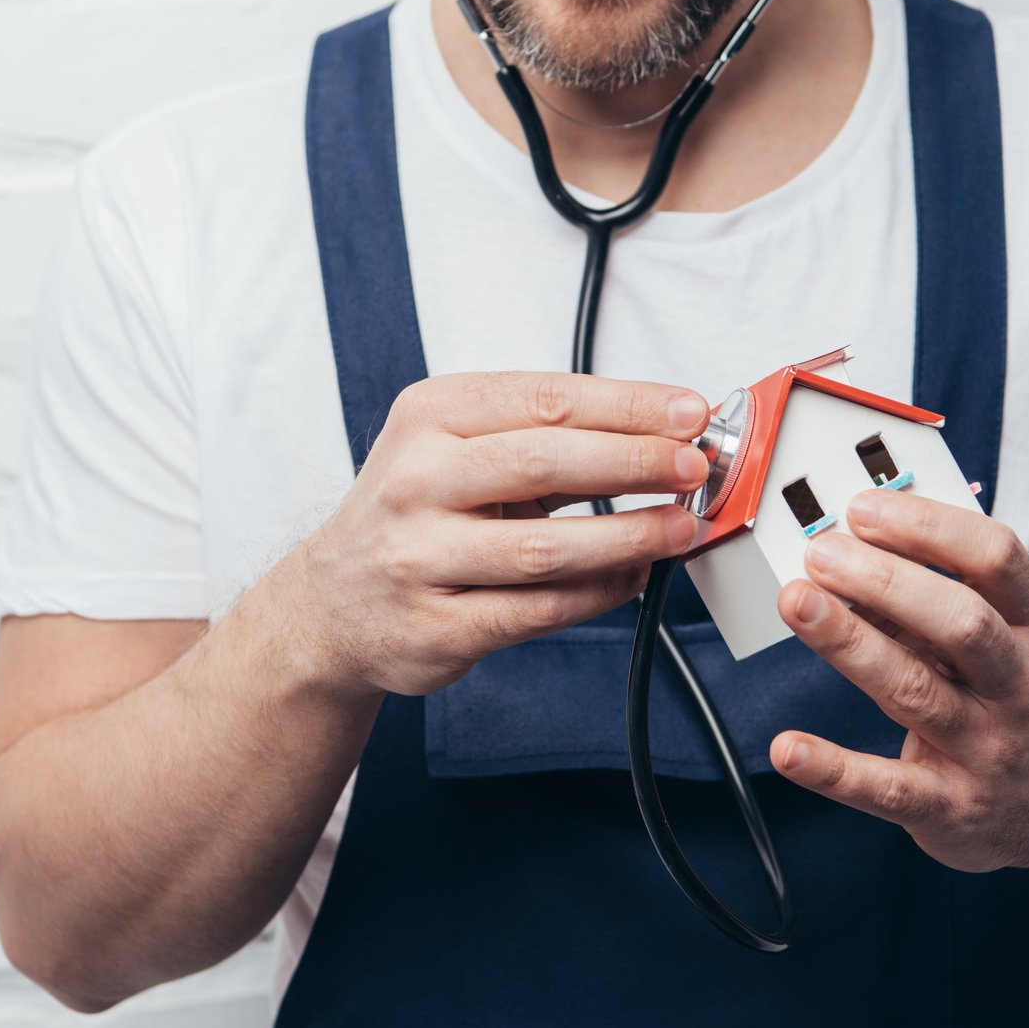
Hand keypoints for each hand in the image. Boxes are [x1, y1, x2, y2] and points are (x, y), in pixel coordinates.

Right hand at [296, 372, 709, 697]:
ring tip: (680, 528)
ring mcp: (420, 558)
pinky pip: (537, 610)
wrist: (332, 605)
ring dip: (629, 536)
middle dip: (636, 461)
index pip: (544, 400)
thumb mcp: (457, 449)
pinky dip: (597, 594)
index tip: (689, 412)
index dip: (628, 405)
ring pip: (546, 546)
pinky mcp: (435, 628)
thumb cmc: (417, 515)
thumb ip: (546, 438)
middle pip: (546, 462)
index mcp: (428, 418)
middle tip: (696, 467)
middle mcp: (416, 482)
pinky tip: (632, 578)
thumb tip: (661, 433)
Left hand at [770, 489, 1028, 874]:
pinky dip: (833, 768)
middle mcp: (1016, 686)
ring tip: (797, 602)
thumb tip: (850, 552)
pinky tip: (787, 747)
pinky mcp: (948, 807)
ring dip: (851, 644)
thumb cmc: (1014, 697)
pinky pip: (888, 788)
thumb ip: (935, 597)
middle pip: (962, 624)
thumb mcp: (1004, 637)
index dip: (931, 528)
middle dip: (887, 581)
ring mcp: (985, 749)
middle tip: (821, 553)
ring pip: (917, 692)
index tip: (865, 509)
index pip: (998, 559)